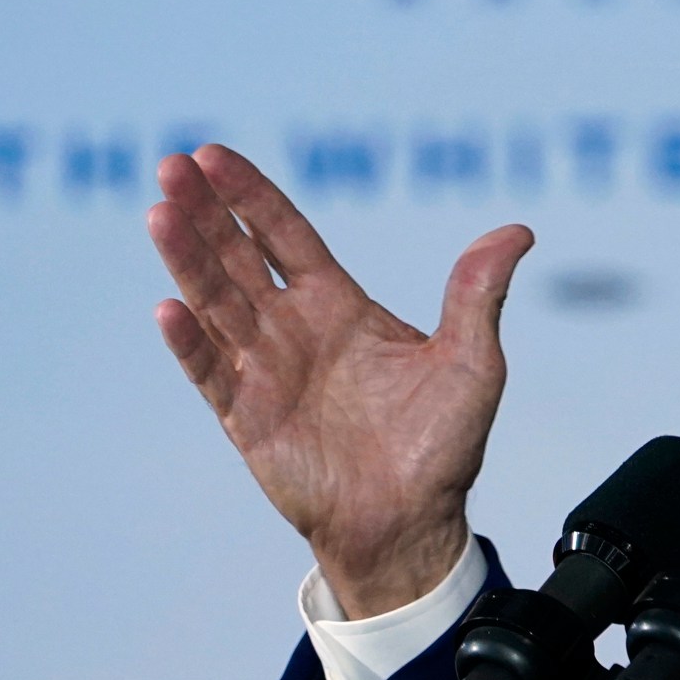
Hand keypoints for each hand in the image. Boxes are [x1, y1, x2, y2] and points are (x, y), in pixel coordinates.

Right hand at [146, 144, 533, 617]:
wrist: (412, 524)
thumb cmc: (442, 445)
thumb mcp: (471, 362)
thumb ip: (479, 294)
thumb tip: (519, 230)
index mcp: (338, 305)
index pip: (284, 235)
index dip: (250, 196)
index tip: (213, 156)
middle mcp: (293, 329)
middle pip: (238, 258)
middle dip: (206, 213)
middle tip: (172, 167)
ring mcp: (265, 371)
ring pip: (216, 304)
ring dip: (187, 260)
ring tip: (160, 214)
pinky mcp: (247, 419)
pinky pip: (212, 372)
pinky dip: (190, 342)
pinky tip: (168, 308)